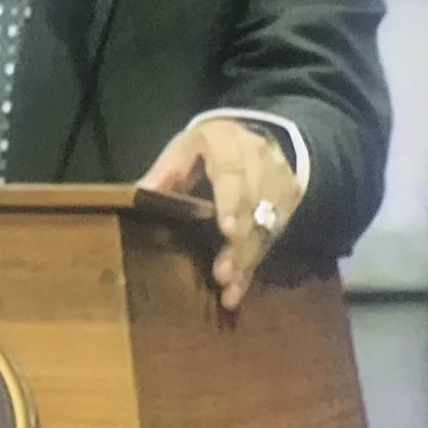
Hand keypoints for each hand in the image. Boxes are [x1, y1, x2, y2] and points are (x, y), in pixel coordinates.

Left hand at [137, 119, 302, 312]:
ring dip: (247, 259)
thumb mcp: (183, 148)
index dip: (232, 203)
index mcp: (229, 143)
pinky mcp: (287, 203)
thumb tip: (140, 194)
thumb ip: (166, 172)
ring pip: (266, 226)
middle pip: (253, 207)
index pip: (234, 175)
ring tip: (229, 287)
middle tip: (223, 274)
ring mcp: (278, 183)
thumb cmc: (208, 148)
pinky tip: (237, 291)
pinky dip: (253, 266)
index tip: (227, 230)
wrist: (251, 135)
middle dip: (239, 243)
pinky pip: (271, 238)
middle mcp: (260, 162)